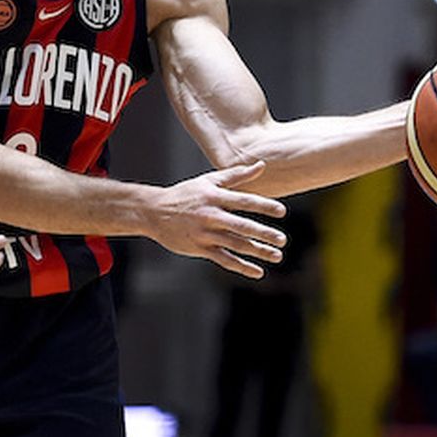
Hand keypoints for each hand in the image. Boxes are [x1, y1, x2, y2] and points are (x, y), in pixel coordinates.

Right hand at [144, 162, 286, 278]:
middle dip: (264, 234)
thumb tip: (261, 165)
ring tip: (277, 256)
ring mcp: (204, 233)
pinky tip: (258, 272)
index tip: (282, 211)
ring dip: (258, 251)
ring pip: (235, 245)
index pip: (244, 201)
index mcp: (214, 197)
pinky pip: (224, 259)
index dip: (264, 206)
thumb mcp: (208, 180)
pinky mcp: (199, 248)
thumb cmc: (185, 194)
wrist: (154, 212)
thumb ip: (237, 175)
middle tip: (282, 240)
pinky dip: (241, 266)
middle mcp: (211, 215)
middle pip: (242, 226)